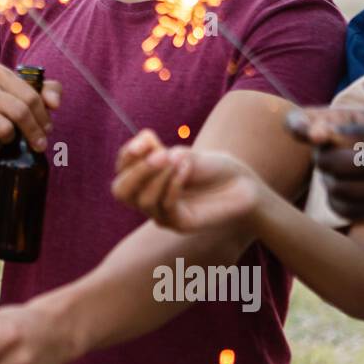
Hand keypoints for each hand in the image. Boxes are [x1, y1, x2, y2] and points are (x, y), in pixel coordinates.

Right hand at [0, 64, 60, 164]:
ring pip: (5, 129)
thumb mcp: (28, 101)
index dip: (43, 116)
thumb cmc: (4, 117)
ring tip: (7, 138)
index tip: (47, 129)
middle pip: (19, 111)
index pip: (31, 95)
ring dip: (10, 139)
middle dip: (34, 132)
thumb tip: (54, 103)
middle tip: (40, 144)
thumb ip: (49, 92)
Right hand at [111, 129, 262, 230]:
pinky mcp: (180, 224)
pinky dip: (173, 185)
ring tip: (179, 160)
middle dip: (136, 171)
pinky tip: (186, 168)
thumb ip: (163, 153)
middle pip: (120, 191)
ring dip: (159, 176)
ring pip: (143, 200)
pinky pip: (166, 207)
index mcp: (145, 179)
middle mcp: (148, 199)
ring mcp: (162, 215)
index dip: (128, 153)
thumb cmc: (212, 166)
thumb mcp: (184, 153)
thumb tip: (149, 152)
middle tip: (158, 155)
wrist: (242, 184)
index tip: (148, 138)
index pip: (121, 169)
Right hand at [285, 107, 363, 224]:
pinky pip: (351, 209)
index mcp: (333, 124)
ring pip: (340, 187)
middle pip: (325, 161)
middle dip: (362, 163)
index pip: (299, 122)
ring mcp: (332, 181)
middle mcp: (326, 152)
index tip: (315, 134)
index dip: (299, 127)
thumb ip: (357, 133)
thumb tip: (320, 134)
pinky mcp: (343, 207)